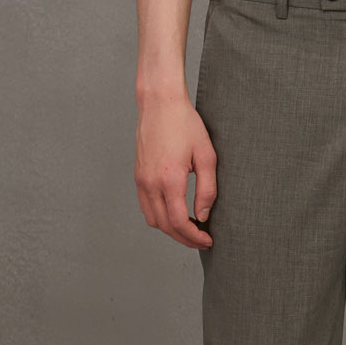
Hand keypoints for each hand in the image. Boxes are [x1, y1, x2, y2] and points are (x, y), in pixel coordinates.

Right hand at [134, 91, 216, 248]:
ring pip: (153, 220)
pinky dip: (159, 217)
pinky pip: (145, 207)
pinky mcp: (138, 176)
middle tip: (201, 240)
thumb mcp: (206, 156)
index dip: (194, 237)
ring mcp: (141, 180)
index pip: (179, 222)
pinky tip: (174, 214)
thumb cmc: (185, 124)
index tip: (207, 240)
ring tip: (190, 229)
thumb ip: (207, 190)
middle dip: (184, 238)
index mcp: (169, 179)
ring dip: (171, 230)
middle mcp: (150, 183)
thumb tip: (203, 215)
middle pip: (165, 226)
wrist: (160, 104)